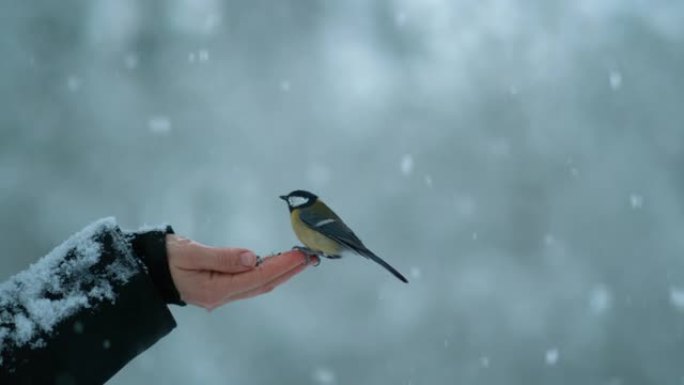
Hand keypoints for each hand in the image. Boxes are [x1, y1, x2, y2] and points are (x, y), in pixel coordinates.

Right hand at [166, 234, 316, 309]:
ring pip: (258, 285)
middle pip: (262, 284)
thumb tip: (251, 257)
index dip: (280, 266)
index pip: (256, 277)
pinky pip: (250, 283)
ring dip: (280, 273)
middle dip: (288, 271)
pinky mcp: (221, 288)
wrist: (146, 269)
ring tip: (301, 260)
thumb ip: (220, 256)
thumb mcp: (189, 252)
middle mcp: (221, 296)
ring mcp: (222, 294)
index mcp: (214, 289)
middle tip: (311, 257)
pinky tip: (278, 265)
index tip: (299, 255)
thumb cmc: (164, 257)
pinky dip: (267, 273)